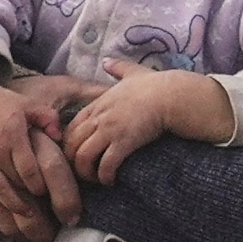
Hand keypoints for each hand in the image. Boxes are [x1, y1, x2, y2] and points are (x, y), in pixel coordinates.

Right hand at [0, 60, 81, 241]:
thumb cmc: (8, 106)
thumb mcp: (31, 106)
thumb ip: (49, 119)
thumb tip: (59, 136)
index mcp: (12, 135)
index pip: (27, 168)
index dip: (38, 185)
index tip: (46, 194)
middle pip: (11, 186)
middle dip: (28, 206)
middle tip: (42, 223)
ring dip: (10, 211)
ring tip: (25, 223)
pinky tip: (1, 219)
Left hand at [61, 69, 232, 179]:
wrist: (172, 95)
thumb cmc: (155, 85)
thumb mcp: (132, 73)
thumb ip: (117, 68)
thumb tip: (107, 61)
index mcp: (98, 104)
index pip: (71, 127)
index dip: (70, 144)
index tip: (79, 155)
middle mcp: (99, 117)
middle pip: (71, 144)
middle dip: (73, 162)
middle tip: (84, 173)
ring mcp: (109, 130)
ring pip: (83, 157)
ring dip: (87, 173)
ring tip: (97, 180)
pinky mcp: (123, 143)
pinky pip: (105, 165)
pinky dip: (105, 176)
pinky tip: (111, 181)